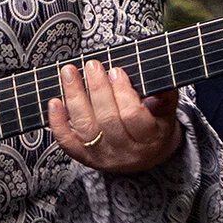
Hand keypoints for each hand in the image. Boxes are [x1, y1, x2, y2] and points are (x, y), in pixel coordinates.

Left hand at [49, 60, 180, 173]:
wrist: (145, 156)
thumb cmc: (155, 127)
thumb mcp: (167, 113)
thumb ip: (165, 99)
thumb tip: (159, 88)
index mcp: (149, 139)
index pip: (133, 117)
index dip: (123, 93)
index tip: (116, 71)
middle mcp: (125, 152)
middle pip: (107, 120)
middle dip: (97, 89)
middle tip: (92, 65)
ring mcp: (103, 156)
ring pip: (85, 128)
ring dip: (74, 98)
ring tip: (69, 73)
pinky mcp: (85, 157)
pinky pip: (68, 142)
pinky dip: (58, 122)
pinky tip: (54, 102)